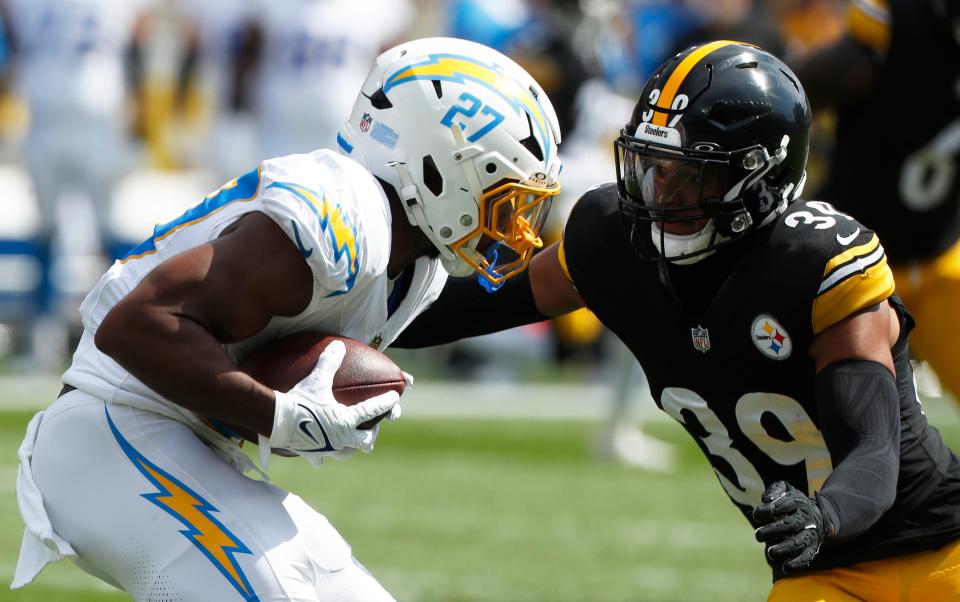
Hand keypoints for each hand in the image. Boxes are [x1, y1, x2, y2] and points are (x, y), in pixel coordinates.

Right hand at [258, 340, 399, 467]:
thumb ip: (329, 362)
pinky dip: (322, 456)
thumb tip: (338, 345)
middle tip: (373, 428)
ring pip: (347, 453)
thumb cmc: (299, 401)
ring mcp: (327, 448)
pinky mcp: (312, 454)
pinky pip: (320, 459)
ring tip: (352, 441)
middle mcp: (341, 437)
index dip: (385, 403)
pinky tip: (320, 456)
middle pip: (365, 440)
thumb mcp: (316, 380)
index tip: (394, 399)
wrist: (276, 422)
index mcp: (346, 420)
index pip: (372, 411)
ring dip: (352, 447)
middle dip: (371, 434)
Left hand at [753, 481, 825, 573]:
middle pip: (790, 524)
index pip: (784, 505)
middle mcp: (805, 519)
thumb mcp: (787, 490)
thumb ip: (776, 490)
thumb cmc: (794, 504)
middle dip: (773, 530)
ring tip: (771, 552)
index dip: (770, 509)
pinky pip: (807, 557)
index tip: (757, 514)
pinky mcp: (812, 548)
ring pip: (799, 542)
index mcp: (798, 503)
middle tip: (758, 535)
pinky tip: (785, 567)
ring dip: (784, 548)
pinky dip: (797, 563)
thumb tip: (766, 499)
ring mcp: (810, 534)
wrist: (820, 516)